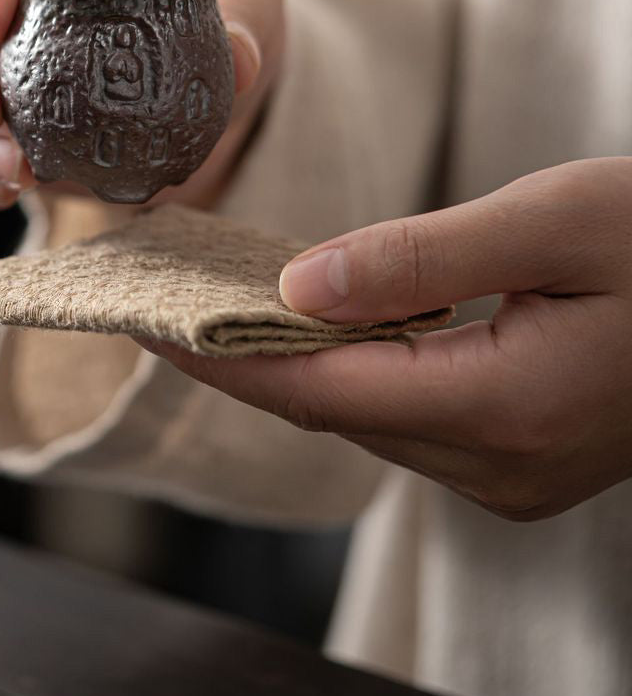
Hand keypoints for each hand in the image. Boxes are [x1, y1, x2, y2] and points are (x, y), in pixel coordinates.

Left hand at [136, 158, 631, 520]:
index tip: (141, 318)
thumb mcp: (555, 220)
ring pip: (360, 416)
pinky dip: (342, 370)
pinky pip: (400, 415)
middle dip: (233, 358)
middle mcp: (498, 464)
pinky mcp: (517, 459)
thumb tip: (297, 286)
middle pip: (327, 409)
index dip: (217, 355)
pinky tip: (307, 324)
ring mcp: (510, 475)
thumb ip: (422, 256)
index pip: (316, 389)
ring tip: (209, 303)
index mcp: (505, 406)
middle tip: (156, 299)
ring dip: (284, 363)